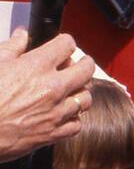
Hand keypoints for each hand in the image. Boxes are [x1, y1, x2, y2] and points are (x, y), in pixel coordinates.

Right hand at [0, 30, 94, 161]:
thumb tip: (22, 35)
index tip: (62, 47)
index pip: (67, 44)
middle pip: (87, 69)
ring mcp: (56, 111)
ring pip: (85, 98)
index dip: (64, 43)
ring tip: (71, 91)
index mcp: (37, 66)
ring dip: (79, 92)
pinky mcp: (53, 133)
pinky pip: (77, 123)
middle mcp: (53, 87)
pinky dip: (72, 119)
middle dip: (84, 64)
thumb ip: (12, 47)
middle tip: (79, 65)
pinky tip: (62, 115)